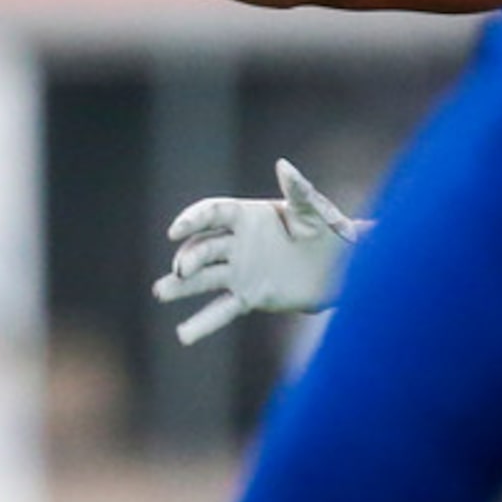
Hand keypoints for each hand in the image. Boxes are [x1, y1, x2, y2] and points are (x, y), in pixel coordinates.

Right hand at [152, 158, 365, 344]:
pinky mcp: (248, 297)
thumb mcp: (314, 212)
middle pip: (203, 248)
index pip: (211, 214)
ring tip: (160, 292)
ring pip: (203, 279)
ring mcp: (238, 272)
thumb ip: (298, 191)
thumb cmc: (328, 231)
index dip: (191, 220)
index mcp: (246, 216)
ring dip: (181, 287)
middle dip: (189, 258)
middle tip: (181, 271)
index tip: (175, 232)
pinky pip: (220, 311)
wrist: (341, 268)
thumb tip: (283, 166)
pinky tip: (183, 335)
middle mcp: (235, 243)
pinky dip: (202, 324)